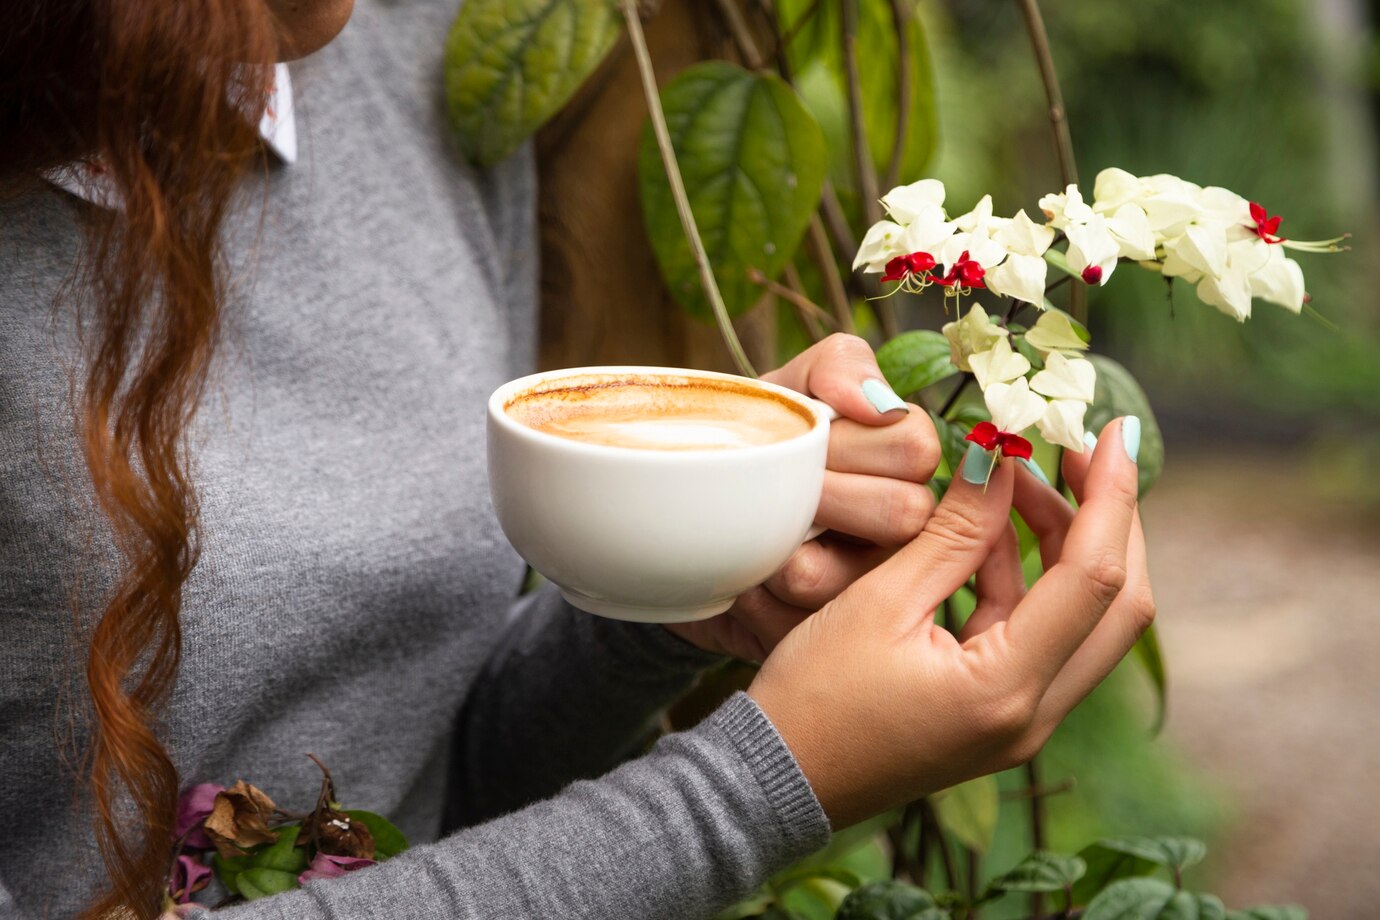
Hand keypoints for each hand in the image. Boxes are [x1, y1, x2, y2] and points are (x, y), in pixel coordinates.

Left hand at [665, 334, 939, 659]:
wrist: (694, 512)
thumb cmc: (759, 442)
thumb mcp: (792, 389)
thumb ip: (838, 367)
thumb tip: (871, 403)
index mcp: (904, 469)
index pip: (916, 445)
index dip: (859, 439)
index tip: (815, 436)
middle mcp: (903, 537)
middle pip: (901, 513)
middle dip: (824, 490)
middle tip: (784, 482)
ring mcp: (863, 596)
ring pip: (835, 576)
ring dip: (780, 542)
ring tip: (756, 524)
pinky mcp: (814, 639)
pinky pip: (783, 619)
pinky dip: (749, 587)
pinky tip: (741, 568)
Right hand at [748, 418, 1153, 827]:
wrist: (775, 781)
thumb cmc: (812, 696)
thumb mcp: (880, 600)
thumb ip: (952, 530)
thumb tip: (1000, 459)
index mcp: (1007, 688)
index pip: (1095, 577)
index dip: (1111, 495)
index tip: (1110, 430)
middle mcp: (1034, 714)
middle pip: (1118, 604)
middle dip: (1108, 518)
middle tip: (1072, 449)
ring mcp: (1022, 721)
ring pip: (1087, 618)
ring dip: (1065, 544)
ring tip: (1012, 477)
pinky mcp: (1001, 715)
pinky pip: (1041, 634)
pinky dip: (1027, 577)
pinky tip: (985, 531)